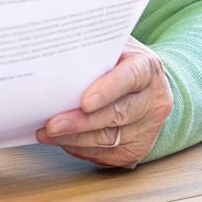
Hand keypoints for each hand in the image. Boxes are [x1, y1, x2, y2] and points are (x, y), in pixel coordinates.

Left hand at [36, 36, 171, 168]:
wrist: (147, 86)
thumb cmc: (119, 63)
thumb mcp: (113, 47)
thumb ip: (92, 48)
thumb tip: (55, 49)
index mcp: (147, 67)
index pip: (129, 78)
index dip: (108, 90)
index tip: (84, 103)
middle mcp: (154, 98)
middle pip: (117, 114)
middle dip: (81, 122)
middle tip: (51, 125)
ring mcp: (149, 126)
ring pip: (109, 139)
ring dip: (74, 139)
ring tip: (47, 134)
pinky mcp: (140, 148)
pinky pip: (108, 155)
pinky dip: (82, 150)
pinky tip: (64, 142)